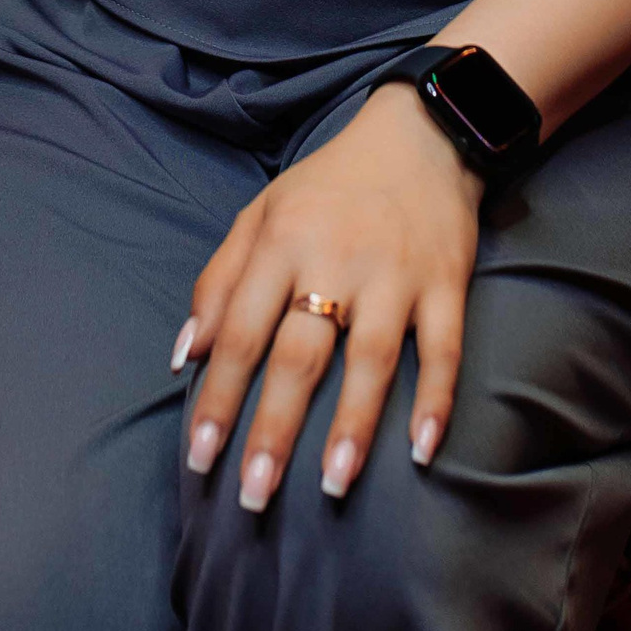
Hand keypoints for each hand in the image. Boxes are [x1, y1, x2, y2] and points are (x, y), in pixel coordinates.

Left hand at [174, 81, 483, 508]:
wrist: (422, 135)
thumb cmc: (328, 186)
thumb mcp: (261, 213)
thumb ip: (219, 281)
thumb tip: (184, 355)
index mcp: (282, 242)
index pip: (240, 332)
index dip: (219, 397)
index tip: (200, 457)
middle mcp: (337, 260)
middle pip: (300, 355)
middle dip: (274, 430)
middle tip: (252, 495)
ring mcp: (396, 275)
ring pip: (372, 360)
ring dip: (353, 427)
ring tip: (332, 485)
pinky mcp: (445, 282)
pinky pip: (444, 348)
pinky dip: (436, 399)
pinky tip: (424, 450)